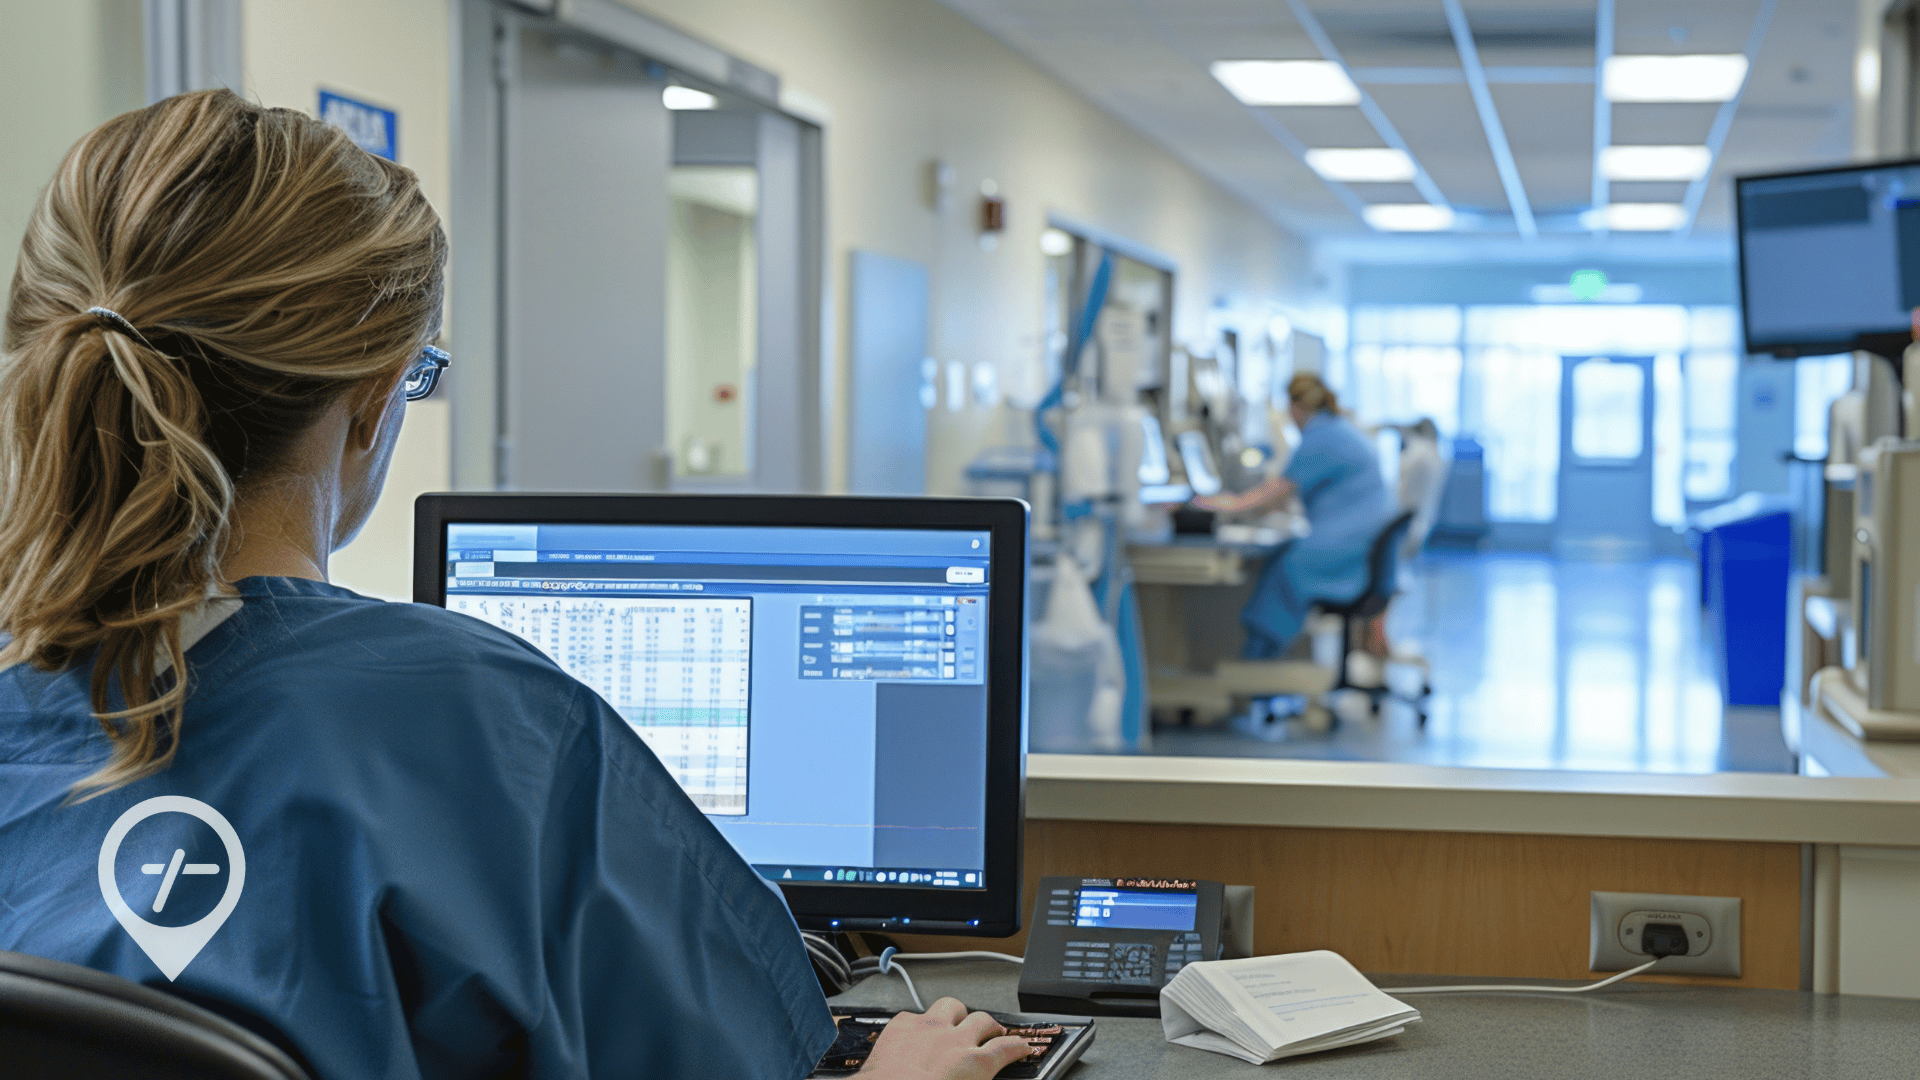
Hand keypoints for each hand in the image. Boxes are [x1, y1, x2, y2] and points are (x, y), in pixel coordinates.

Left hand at [856, 998, 1034, 1079]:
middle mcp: (955, 1041)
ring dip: (957, 1014)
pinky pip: (917, 1014)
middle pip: (984, 1021)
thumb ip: (975, 1078)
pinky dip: (921, 1022)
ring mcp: (928, 1028)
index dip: (1018, 1045)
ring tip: (956, 1022)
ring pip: (952, 1006)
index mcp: (974, 1066)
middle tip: (990, 1033)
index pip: (1007, 1048)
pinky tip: (917, 1033)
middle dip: (990, 1026)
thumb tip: (976, 1075)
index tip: (1022, 1045)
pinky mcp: (902, 1024)